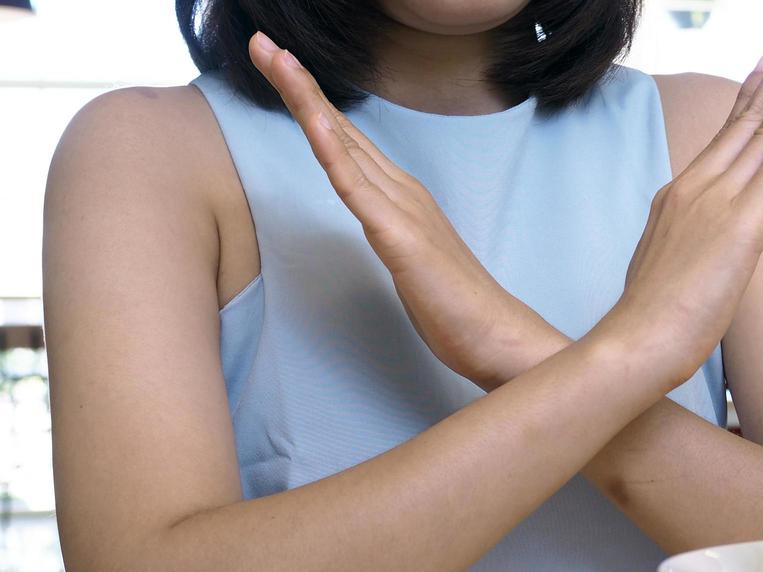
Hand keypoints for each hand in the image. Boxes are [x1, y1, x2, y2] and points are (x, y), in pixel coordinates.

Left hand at [247, 32, 561, 389]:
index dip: (312, 103)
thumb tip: (382, 234)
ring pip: (343, 144)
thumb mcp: (413, 266)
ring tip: (277, 59)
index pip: (347, 141)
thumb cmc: (458, 310)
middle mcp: (402, 191)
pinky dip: (332, 149)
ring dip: (308, 99)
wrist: (497, 336)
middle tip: (264, 44)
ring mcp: (403, 209)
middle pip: (340, 128)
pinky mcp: (401, 236)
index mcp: (402, 197)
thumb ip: (394, 240)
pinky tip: (313, 120)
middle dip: (298, 84)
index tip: (281, 68)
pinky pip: (357, 187)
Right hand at [607, 33, 762, 388]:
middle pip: (744, 121)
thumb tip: (691, 251)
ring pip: (761, 132)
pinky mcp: (744, 225)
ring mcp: (718, 201)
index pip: (722, 139)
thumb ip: (680, 244)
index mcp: (678, 196)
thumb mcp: (662, 267)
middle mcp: (697, 187)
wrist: (638, 339)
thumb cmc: (648, 320)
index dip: (747, 100)